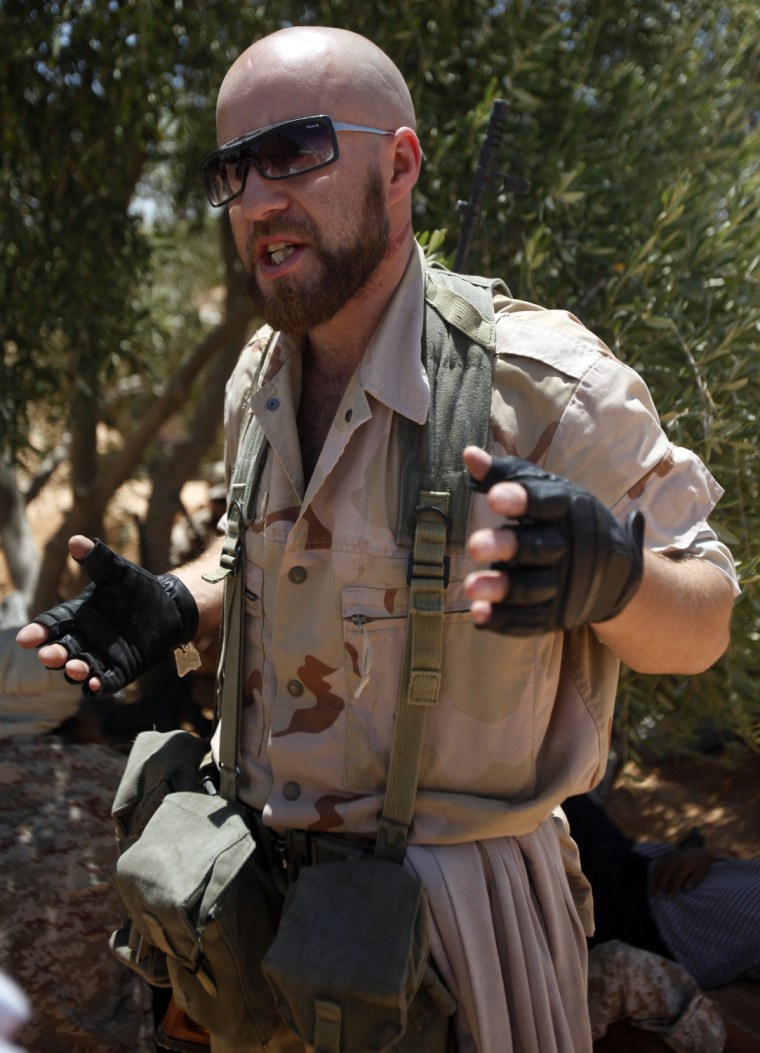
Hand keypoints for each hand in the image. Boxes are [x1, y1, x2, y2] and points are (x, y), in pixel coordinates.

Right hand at [16, 535, 198, 696]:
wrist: (169, 605)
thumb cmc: (137, 587)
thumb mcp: (118, 573)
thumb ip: (98, 560)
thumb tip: (77, 541)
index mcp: (76, 616)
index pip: (51, 625)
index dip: (38, 632)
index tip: (26, 639)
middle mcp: (84, 638)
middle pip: (62, 650)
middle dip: (53, 654)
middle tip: (48, 655)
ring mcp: (101, 656)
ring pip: (81, 668)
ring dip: (75, 671)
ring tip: (74, 668)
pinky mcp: (121, 670)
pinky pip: (107, 682)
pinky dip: (100, 685)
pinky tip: (96, 685)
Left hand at [463, 447, 644, 634]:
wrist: (617, 572)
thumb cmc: (567, 519)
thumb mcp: (548, 491)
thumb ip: (508, 475)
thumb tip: (468, 454)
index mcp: (568, 510)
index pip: (546, 503)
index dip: (521, 499)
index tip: (492, 497)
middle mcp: (569, 547)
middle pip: (538, 548)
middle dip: (507, 547)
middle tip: (473, 546)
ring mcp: (565, 584)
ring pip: (532, 588)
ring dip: (501, 588)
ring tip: (469, 587)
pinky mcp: (557, 613)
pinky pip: (531, 620)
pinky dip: (504, 619)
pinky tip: (479, 615)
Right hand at [651, 847, 714, 895]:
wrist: (698, 852)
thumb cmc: (700, 866)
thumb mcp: (702, 873)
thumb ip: (694, 881)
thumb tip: (686, 888)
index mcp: (685, 865)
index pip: (676, 878)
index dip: (672, 888)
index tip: (669, 897)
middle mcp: (676, 860)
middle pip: (665, 873)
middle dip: (660, 885)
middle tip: (656, 895)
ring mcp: (670, 857)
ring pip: (660, 869)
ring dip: (655, 879)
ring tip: (652, 889)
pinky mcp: (667, 856)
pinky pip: (659, 864)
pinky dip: (655, 872)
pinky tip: (653, 879)